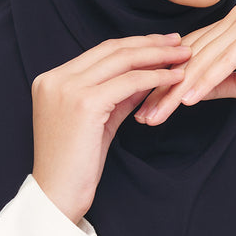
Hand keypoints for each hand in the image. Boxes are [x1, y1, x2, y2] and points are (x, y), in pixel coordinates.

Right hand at [31, 33, 191, 223]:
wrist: (57, 194)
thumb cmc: (76, 164)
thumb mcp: (98, 120)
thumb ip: (118, 95)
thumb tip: (148, 74)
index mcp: (51, 79)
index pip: (100, 51)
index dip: (134, 44)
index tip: (161, 43)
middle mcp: (56, 78)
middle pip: (112, 49)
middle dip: (150, 43)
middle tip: (178, 41)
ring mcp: (68, 89)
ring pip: (122, 60)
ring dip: (158, 56)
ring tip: (184, 55)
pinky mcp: (84, 103)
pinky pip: (129, 82)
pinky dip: (155, 77)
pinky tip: (174, 78)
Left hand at [133, 3, 235, 124]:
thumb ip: (218, 84)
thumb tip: (185, 94)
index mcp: (232, 27)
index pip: (189, 56)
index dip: (164, 83)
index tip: (144, 109)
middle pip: (190, 56)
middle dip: (164, 88)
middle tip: (142, 115)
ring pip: (204, 58)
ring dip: (178, 88)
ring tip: (158, 113)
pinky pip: (227, 58)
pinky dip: (207, 79)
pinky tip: (188, 99)